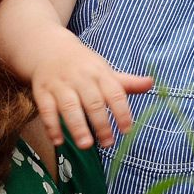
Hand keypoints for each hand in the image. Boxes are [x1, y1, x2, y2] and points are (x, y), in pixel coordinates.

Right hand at [33, 30, 151, 148]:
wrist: (49, 48)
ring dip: (77, 126)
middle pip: (93, 101)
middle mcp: (80, 78)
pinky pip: (46, 110)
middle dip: (101, 123)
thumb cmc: (83, 65)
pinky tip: (58, 141)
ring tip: (86, 145)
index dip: (122, 111)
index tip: (127, 130)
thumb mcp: (105, 70)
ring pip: (69, 106)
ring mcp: (60, 84)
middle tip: (108, 143)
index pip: (114, 92)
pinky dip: (51, 126)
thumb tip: (152, 83)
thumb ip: (126, 82)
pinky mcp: (42, 91)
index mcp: (99, 72)